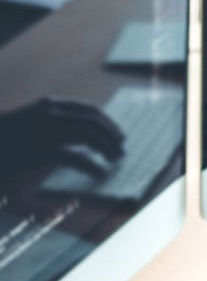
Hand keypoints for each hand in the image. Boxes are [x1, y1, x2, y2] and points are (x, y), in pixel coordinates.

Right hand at [0, 97, 123, 176]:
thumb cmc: (8, 140)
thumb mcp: (34, 126)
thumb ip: (58, 126)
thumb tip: (85, 138)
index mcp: (49, 106)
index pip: (90, 111)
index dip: (109, 124)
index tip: (120, 137)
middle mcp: (50, 114)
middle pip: (94, 123)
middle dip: (112, 138)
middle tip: (121, 152)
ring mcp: (45, 131)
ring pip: (89, 137)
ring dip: (107, 149)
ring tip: (114, 162)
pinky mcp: (40, 151)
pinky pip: (75, 157)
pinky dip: (92, 166)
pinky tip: (99, 174)